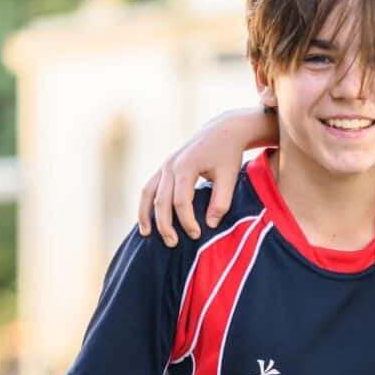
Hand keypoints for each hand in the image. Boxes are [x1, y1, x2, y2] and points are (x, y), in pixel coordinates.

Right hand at [137, 110, 264, 246]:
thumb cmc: (228, 155)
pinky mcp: (164, 167)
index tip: (196, 235)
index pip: (181, 200)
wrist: (222, 131)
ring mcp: (164, 165)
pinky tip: (148, 219)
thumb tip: (210, 225)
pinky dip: (146, 203)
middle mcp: (170, 165)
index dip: (187, 220)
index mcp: (186, 166)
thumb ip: (221, 201)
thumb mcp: (230, 176)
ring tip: (146, 234)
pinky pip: (149, 187)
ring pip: (148, 192)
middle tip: (173, 243)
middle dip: (165, 224)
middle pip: (161, 199)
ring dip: (145, 214)